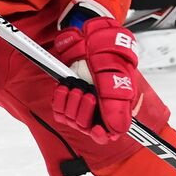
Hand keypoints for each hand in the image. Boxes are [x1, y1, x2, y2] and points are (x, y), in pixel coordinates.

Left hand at [51, 16, 142, 142]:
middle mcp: (98, 109)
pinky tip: (65, 88)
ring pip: (71, 120)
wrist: (90, 39)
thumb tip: (117, 129)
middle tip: (88, 94)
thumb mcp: (117, 78)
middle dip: (84, 110)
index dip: (101, 135)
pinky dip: (60, 99)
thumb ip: (117, 104)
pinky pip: (58, 111)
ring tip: (77, 86)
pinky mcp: (67, 98)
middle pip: (86, 127)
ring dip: (72, 102)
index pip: (107, 135)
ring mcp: (82, 104)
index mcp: (115, 108)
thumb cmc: (108, 56)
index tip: (96, 129)